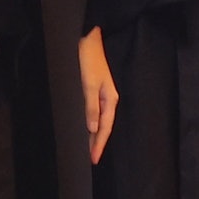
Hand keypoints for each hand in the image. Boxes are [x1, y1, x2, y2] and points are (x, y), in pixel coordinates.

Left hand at [79, 27, 118, 163]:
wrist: (89, 40)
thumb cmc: (90, 60)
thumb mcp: (89, 84)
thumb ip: (91, 107)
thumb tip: (92, 128)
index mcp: (109, 99)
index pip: (104, 127)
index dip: (99, 144)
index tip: (94, 159)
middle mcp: (108, 99)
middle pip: (104, 126)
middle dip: (98, 142)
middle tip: (92, 159)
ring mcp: (102, 95)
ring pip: (100, 120)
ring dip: (95, 135)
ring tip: (90, 149)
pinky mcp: (96, 90)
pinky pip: (96, 113)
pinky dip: (92, 123)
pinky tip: (88, 128)